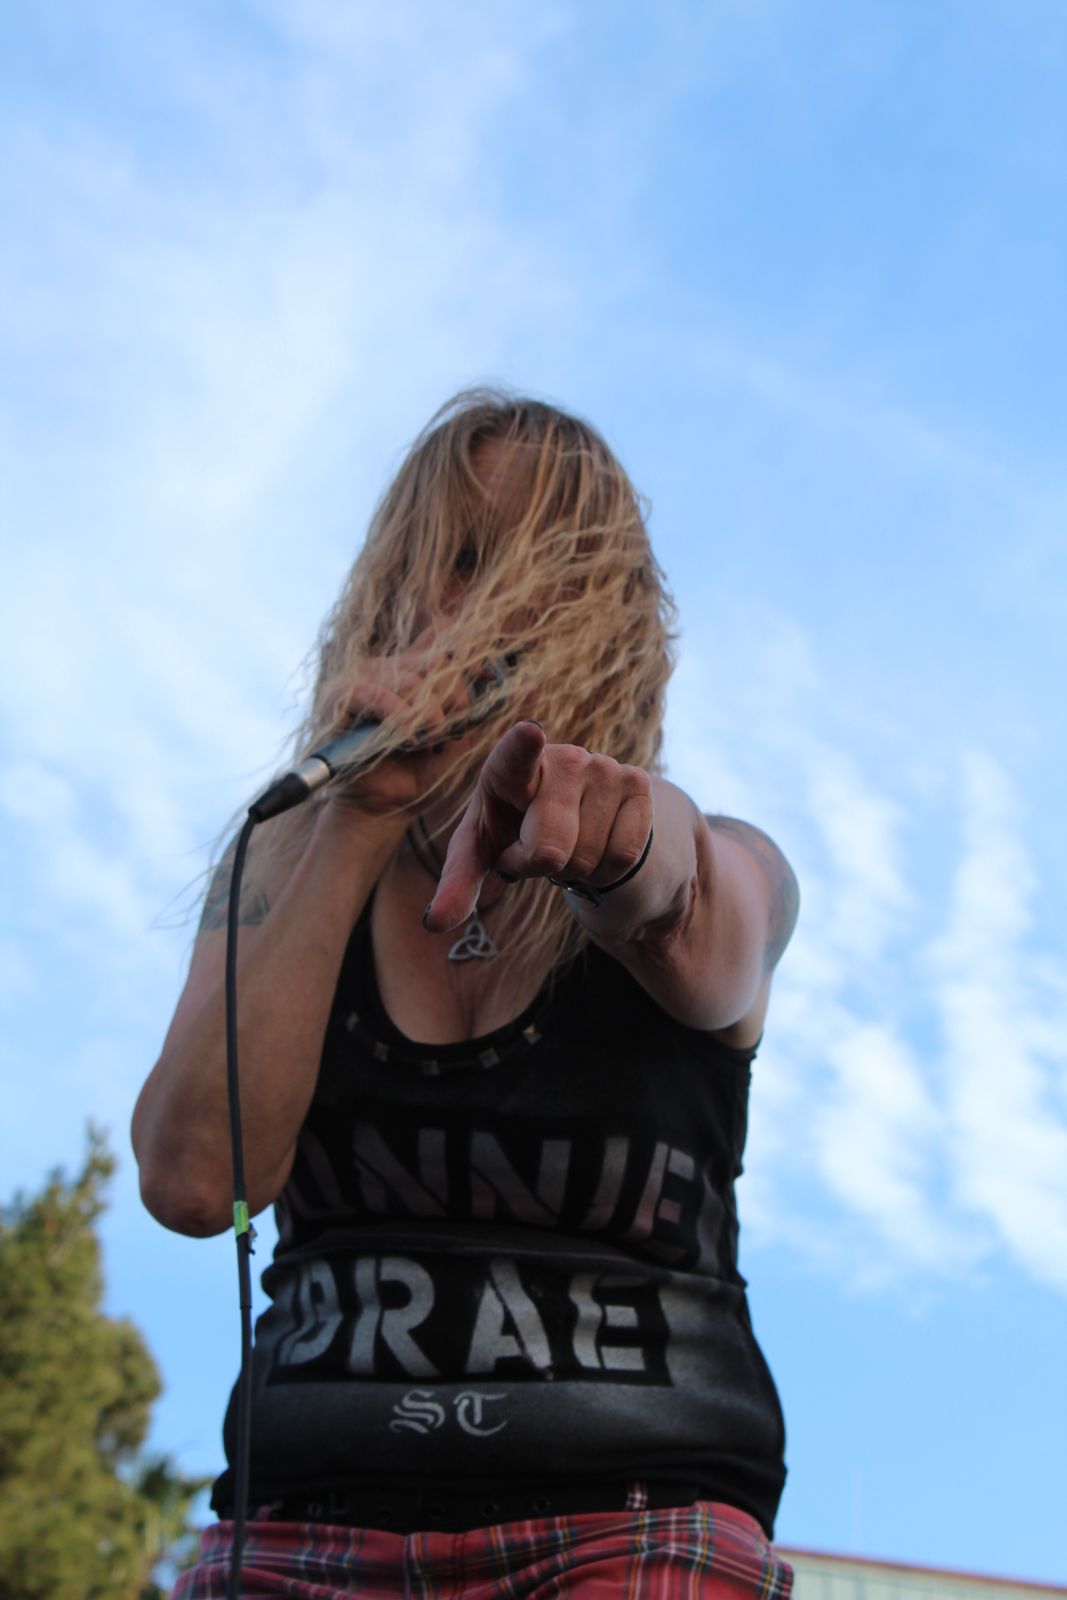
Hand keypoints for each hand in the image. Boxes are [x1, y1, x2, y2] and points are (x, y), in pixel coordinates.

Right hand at [321, 632, 474, 815]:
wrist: (382, 806)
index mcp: (414, 671)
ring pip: (411, 681)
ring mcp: (362, 677)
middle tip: (450, 731)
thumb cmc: (416, 772)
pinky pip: (377, 694)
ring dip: (428, 717)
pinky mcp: (340, 696)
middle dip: (453, 699)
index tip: (488, 675)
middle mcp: (388, 667)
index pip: (443, 642)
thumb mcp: (453, 736)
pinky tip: (404, 740)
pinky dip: (398, 718)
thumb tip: (490, 678)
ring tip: (428, 742)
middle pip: (436, 661)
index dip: (468, 654)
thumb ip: (468, 707)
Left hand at [425, 722, 652, 930]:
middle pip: (548, 850)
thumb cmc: (516, 833)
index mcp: (509, 766)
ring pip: (587, 858)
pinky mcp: (639, 784)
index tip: (530, 735)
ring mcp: (604, 767)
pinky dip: (606, 871)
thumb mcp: (483, 854)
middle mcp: (561, 757)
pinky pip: (621, 856)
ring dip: (574, 869)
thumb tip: (435, 923)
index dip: (521, 746)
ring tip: (570, 843)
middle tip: (536, 849)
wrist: (580, 824)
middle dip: (538, 867)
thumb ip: (458, 883)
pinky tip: (597, 846)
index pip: (514, 757)